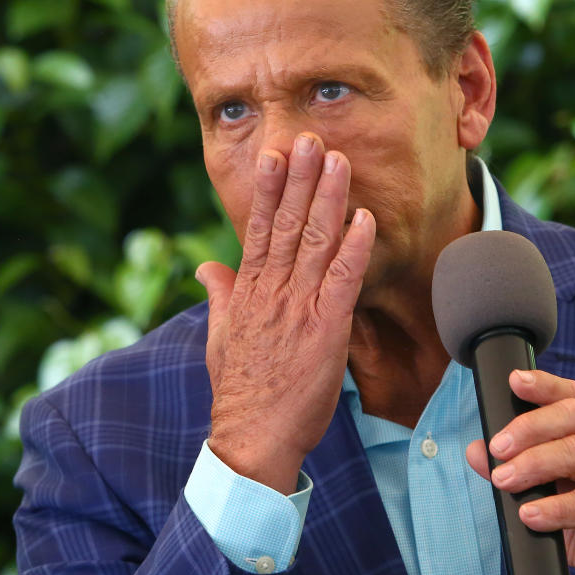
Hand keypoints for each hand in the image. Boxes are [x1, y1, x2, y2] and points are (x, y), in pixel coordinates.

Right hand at [197, 133, 375, 494]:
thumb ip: (219, 294)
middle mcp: (272, 291)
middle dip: (300, 178)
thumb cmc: (240, 390)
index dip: (270, 189)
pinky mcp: (326, 329)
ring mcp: (298, 307)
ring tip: (338, 159)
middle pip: (287, 223)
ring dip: (328, 198)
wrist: (252, 436)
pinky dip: (354, 247)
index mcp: (248, 291)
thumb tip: (208, 266)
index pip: (259, 228)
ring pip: (314, 241)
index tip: (276, 153)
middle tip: (310, 138)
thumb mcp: (220, 336)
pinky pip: (343, 279)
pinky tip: (366, 218)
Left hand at [466, 370, 574, 574]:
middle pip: (574, 416)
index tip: (514, 381)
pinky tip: (529, 514)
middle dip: (528, 428)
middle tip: (496, 448)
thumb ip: (520, 463)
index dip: (544, 385)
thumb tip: (475, 451)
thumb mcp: (558, 485)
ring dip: (534, 464)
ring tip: (504, 479)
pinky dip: (554, 508)